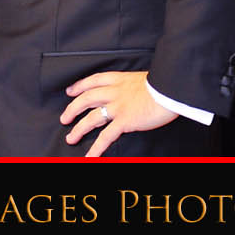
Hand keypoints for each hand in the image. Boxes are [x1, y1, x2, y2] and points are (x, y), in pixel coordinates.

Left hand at [59, 71, 176, 156]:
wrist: (170, 88)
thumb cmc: (163, 83)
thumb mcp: (144, 78)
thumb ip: (134, 86)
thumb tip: (134, 92)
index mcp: (120, 79)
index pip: (93, 80)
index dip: (79, 86)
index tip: (70, 91)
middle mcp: (115, 92)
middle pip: (86, 99)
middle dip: (73, 109)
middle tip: (64, 118)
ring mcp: (118, 107)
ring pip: (91, 118)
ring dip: (79, 129)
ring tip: (70, 138)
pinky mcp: (124, 121)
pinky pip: (106, 136)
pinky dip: (96, 148)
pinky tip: (90, 156)